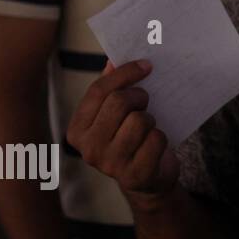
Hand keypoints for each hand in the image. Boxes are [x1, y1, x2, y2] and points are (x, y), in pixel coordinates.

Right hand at [67, 60, 178, 196]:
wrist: (147, 179)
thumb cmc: (130, 138)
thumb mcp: (115, 115)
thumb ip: (111, 88)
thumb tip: (113, 58)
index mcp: (78, 130)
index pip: (99, 91)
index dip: (125, 73)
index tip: (146, 66)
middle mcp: (88, 149)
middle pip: (119, 102)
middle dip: (139, 97)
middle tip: (146, 101)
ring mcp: (110, 165)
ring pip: (140, 120)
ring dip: (151, 120)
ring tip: (148, 128)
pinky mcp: (135, 175)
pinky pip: (156, 139)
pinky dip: (161, 138)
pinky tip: (155, 146)